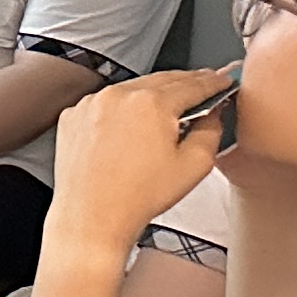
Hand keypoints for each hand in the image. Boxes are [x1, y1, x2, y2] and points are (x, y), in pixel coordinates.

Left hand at [49, 71, 232, 254]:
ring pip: (132, 89)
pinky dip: (122, 107)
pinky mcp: (72, 115)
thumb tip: (213, 112)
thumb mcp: (195, 165)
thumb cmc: (139, 196)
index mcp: (150, 103)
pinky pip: (106, 103)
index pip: (192, 84)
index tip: (223, 80)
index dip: (213, 82)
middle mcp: (117, 95)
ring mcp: (91, 103)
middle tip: (204, 85)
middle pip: (161, 80)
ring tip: (171, 107)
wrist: (92, 216)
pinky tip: (133, 124)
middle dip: (186, 83)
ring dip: (153, 93)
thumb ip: (211, 130)